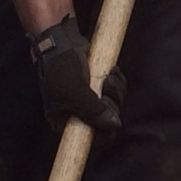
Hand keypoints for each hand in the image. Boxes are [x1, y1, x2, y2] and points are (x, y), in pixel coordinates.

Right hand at [28, 15, 125, 133]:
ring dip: (116, 91)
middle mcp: (78, 114)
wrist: (62, 41)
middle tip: (104, 89)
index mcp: (66, 122)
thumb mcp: (75, 92)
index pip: (90, 140)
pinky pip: (117, 92)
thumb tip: (114, 125)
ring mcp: (90, 100)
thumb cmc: (62, 68)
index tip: (109, 116)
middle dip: (111, 105)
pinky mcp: (99, 87)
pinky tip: (112, 71)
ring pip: (115, 106)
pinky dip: (118, 82)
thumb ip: (93, 111)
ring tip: (107, 77)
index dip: (103, 131)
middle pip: (106, 123)